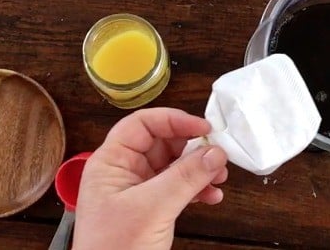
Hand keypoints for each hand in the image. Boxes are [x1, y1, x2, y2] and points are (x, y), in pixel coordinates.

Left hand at [73, 108, 227, 249]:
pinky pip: (178, 188)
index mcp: (111, 162)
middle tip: (217, 155)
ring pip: (174, 166)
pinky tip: (211, 196)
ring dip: (199, 169)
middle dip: (192, 147)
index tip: (203, 128)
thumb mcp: (152, 209)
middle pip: (162, 143)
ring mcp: (138, 191)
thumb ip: (184, 178)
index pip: (142, 125)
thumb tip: (214, 152)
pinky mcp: (151, 209)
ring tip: (219, 177)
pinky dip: (197, 189)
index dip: (173, 121)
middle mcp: (124, 172)